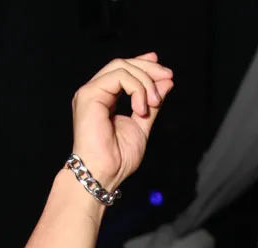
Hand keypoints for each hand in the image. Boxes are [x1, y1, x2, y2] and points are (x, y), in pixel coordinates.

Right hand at [71, 53, 173, 191]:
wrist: (105, 173)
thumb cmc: (119, 159)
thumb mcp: (142, 126)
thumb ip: (152, 104)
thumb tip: (167, 82)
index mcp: (105, 98)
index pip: (123, 71)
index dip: (143, 64)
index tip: (164, 71)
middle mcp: (95, 92)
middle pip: (123, 64)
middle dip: (149, 68)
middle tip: (168, 77)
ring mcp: (90, 92)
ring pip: (121, 67)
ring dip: (145, 82)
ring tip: (154, 102)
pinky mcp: (89, 94)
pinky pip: (119, 77)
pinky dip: (136, 88)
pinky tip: (141, 108)